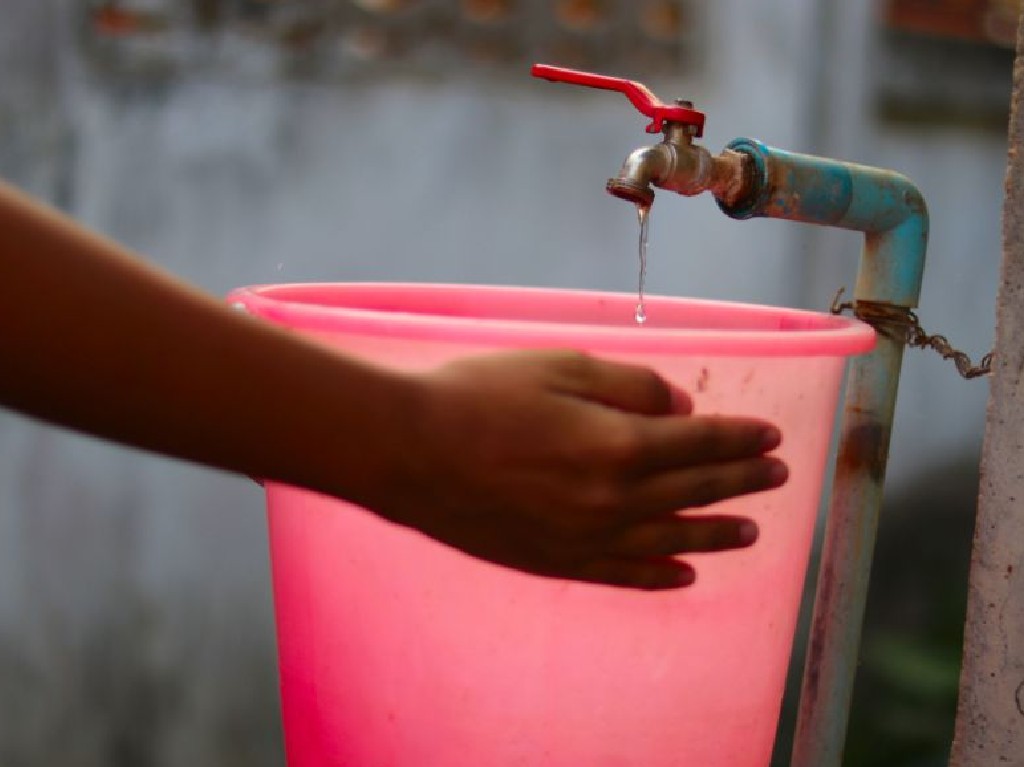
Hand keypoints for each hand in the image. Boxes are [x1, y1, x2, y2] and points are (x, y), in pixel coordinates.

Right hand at [371, 350, 787, 589]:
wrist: (410, 452)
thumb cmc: (480, 396)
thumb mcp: (560, 366)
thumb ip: (629, 386)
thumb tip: (681, 407)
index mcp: (618, 445)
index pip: (700, 444)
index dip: (739, 438)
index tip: (771, 436)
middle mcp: (613, 501)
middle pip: (694, 492)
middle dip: (741, 481)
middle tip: (777, 477)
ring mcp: (585, 539)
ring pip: (669, 540)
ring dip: (715, 535)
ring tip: (751, 532)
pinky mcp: (556, 563)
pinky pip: (622, 575)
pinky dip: (658, 575)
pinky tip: (683, 575)